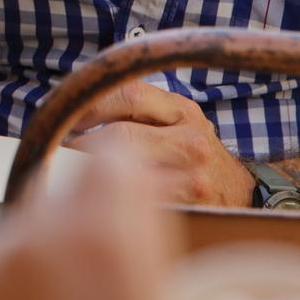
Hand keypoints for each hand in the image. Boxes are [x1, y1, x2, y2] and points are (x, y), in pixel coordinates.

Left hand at [0, 144, 178, 299]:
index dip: (126, 184)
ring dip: (30, 263)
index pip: (110, 156)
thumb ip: (145, 245)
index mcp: (105, 237)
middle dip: (78, 228)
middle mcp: (33, 239)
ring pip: (9, 235)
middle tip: (98, 296)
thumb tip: (136, 196)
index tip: (132, 202)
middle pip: (58, 194)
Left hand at [67, 79, 256, 206]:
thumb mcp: (172, 119)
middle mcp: (190, 138)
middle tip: (58, 154)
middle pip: (123, 136)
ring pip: (129, 173)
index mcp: (180, 109)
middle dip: (82, 146)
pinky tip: (97, 205)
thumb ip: (132, 109)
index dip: (89, 105)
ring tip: (68, 181)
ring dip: (91, 178)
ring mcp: (194, 175)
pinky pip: (142, 204)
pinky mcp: (192, 207)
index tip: (65, 119)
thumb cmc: (189, 152)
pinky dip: (113, 204)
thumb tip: (74, 109)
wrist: (241, 192)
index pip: (127, 92)